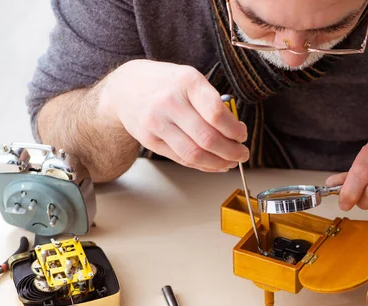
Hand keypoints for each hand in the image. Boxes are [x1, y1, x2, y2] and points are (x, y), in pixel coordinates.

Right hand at [98, 59, 248, 171]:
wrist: (125, 87)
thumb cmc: (166, 83)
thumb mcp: (190, 78)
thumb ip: (213, 102)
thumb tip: (236, 132)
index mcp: (187, 81)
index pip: (217, 114)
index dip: (235, 130)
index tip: (242, 135)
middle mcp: (169, 102)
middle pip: (207, 138)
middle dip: (231, 151)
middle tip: (242, 154)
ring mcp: (156, 123)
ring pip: (194, 154)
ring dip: (218, 163)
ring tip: (231, 162)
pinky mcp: (149, 140)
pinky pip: (181, 159)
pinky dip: (202, 165)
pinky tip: (214, 164)